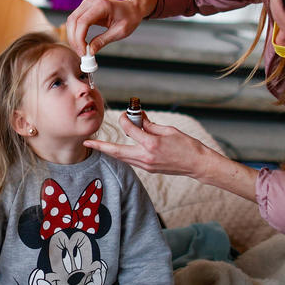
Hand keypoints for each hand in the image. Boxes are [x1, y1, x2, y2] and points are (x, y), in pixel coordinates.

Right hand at [65, 0, 158, 55]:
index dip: (79, 38)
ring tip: (81, 50)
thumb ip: (103, 41)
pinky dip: (75, 32)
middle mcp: (92, 1)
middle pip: (74, 20)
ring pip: (72, 20)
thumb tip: (90, 51)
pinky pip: (75, 20)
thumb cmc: (129, 18)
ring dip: (73, 36)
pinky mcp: (85, 7)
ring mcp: (87, 2)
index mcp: (102, 5)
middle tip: (80, 53)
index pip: (83, 22)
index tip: (83, 52)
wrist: (132, 9)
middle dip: (74, 39)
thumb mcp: (119, 32)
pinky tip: (81, 43)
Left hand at [83, 112, 212, 177]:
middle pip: (117, 151)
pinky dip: (123, 155)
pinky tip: (117, 151)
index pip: (130, 130)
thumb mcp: (169, 130)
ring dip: (110, 152)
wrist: (197, 164)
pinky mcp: (149, 169)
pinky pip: (131, 161)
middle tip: (87, 143)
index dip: (125, 120)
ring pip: (122, 158)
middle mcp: (146, 156)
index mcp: (151, 144)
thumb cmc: (187, 145)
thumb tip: (138, 118)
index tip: (125, 114)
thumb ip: (150, 125)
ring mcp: (147, 165)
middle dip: (101, 147)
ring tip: (97, 147)